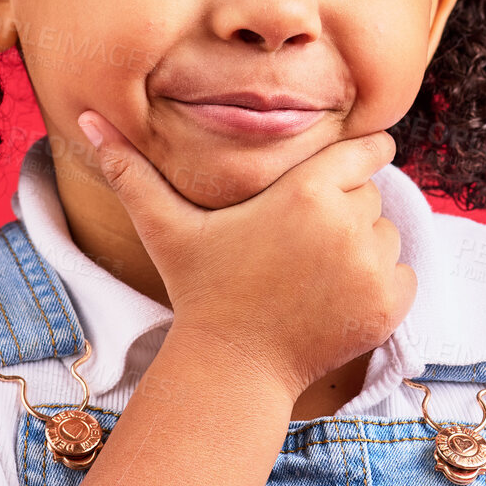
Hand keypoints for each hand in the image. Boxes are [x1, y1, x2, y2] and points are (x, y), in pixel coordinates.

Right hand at [77, 113, 416, 397]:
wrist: (231, 368)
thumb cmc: (200, 291)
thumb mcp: (165, 227)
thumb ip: (132, 171)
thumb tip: (83, 117)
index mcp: (306, 191)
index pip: (365, 152)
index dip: (354, 161)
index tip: (343, 172)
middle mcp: (348, 225)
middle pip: (371, 196)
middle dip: (345, 211)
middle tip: (301, 242)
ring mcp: (373, 268)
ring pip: (387, 236)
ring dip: (362, 249)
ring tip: (313, 273)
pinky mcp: (389, 306)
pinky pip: (402, 275)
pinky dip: (380, 285)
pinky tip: (334, 298)